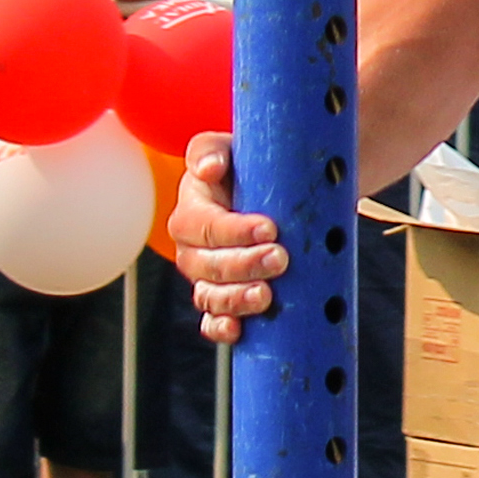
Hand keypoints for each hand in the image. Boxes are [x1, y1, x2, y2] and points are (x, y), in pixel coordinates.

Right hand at [172, 134, 284, 343]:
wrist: (284, 191)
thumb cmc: (258, 167)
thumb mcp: (235, 147)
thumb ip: (212, 149)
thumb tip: (210, 168)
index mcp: (194, 207)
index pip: (203, 224)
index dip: (233, 230)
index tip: (270, 228)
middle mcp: (193, 245)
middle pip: (205, 264)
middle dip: (242, 264)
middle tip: (280, 258)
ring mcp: (206, 275)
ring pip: (208, 295)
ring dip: (234, 300)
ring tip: (266, 297)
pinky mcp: (222, 298)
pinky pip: (211, 320)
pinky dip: (221, 328)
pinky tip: (237, 330)